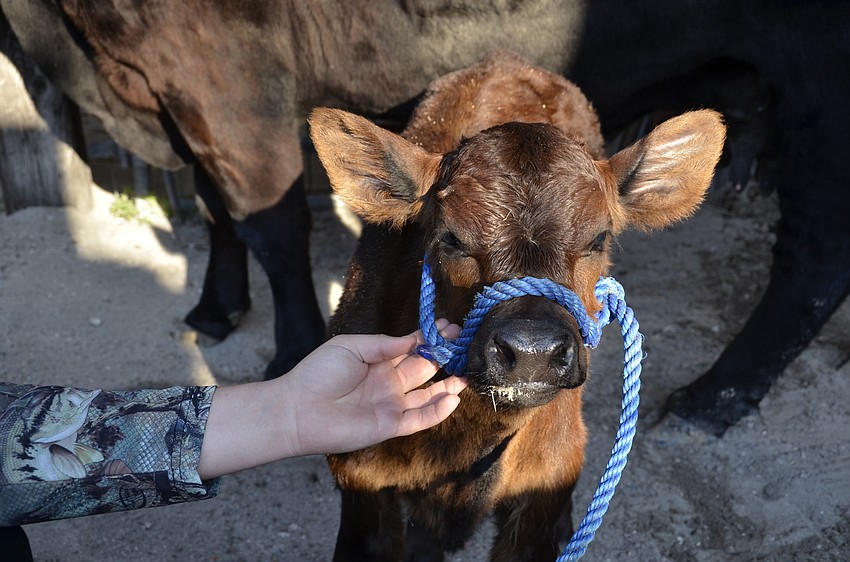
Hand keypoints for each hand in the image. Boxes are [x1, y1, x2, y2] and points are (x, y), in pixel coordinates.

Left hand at [197, 321, 465, 478]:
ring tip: (468, 372)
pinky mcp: (390, 425)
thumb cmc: (319, 373)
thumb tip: (415, 338)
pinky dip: (437, 410)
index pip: (412, 348)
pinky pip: (420, 418)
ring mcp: (391, 404)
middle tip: (464, 342)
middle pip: (424, 368)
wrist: (298, 409)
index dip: (431, 338)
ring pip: (428, 395)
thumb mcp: (352, 346)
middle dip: (445, 355)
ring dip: (448, 385)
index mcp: (379, 361)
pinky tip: (453, 397)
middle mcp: (389, 382)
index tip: (449, 326)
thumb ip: (385, 345)